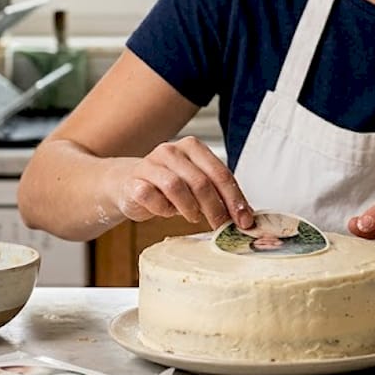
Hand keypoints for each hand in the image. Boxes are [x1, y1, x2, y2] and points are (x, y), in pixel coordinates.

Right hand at [113, 136, 253, 230]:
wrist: (128, 185)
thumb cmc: (167, 187)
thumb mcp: (196, 186)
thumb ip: (219, 195)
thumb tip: (246, 216)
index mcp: (192, 147)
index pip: (220, 173)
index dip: (234, 198)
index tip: (244, 220)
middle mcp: (171, 151)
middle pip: (201, 181)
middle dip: (216, 208)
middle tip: (221, 227)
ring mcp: (150, 164)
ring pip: (176, 186)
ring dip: (189, 208)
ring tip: (193, 217)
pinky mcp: (133, 181)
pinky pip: (151, 196)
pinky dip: (162, 209)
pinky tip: (166, 212)